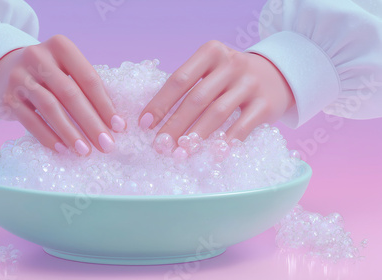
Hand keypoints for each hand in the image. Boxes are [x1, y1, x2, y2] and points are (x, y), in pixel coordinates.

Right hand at [0, 35, 125, 155]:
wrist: (3, 69)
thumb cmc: (48, 73)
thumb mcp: (66, 68)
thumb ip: (85, 87)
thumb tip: (113, 122)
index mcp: (60, 47)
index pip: (88, 78)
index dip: (105, 104)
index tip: (119, 127)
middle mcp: (38, 57)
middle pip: (70, 94)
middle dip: (91, 123)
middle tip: (106, 145)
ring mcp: (19, 76)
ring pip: (50, 107)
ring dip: (70, 132)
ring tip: (85, 150)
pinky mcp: (7, 97)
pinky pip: (30, 120)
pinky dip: (48, 136)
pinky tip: (62, 149)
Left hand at [138, 40, 294, 152]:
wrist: (278, 74)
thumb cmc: (230, 77)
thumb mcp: (211, 69)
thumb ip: (189, 86)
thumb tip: (154, 119)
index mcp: (211, 53)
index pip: (179, 79)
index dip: (159, 103)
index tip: (144, 124)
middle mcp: (231, 64)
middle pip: (196, 99)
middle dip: (174, 125)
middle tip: (159, 146)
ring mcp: (250, 83)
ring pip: (217, 113)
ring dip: (195, 136)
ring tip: (179, 154)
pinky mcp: (266, 104)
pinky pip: (242, 126)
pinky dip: (226, 142)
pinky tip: (212, 155)